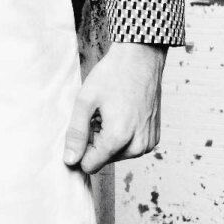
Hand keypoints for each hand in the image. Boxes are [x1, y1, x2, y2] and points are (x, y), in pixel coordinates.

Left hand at [63, 41, 167, 173]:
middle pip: (104, 159)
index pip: (90, 165)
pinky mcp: (154, 138)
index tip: (83, 126)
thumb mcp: (86, 100)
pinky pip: (131, 147)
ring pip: (117, 154)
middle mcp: (137, 147)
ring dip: (110, 137)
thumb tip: (69, 160)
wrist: (141, 58)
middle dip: (97, 140)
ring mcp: (148, 143)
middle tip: (99, 113)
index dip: (81, 147)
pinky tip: (123, 112)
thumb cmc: (112, 75)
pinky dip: (124, 135)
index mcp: (118, 138)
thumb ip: (76, 132)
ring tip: (111, 111)